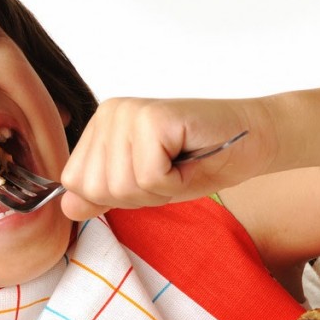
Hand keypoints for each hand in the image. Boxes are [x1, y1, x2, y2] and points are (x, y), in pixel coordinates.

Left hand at [60, 97, 264, 220]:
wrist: (253, 140)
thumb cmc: (200, 161)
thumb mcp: (142, 187)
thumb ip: (103, 194)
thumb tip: (65, 207)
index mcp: (99, 126)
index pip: (75, 183)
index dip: (116, 196)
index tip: (150, 177)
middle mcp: (109, 113)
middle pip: (97, 188)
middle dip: (139, 195)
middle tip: (169, 170)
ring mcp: (129, 112)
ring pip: (123, 186)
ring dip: (160, 189)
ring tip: (179, 164)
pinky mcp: (154, 118)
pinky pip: (150, 178)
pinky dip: (175, 182)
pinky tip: (189, 159)